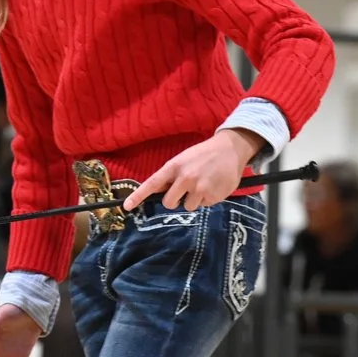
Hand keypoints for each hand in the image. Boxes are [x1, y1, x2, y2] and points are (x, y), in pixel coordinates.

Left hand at [125, 130, 260, 211]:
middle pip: (169, 203)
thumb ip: (171, 176)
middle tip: (184, 190)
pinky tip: (213, 185)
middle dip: (175, 200)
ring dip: (194, 199)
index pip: (152, 183)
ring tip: (203, 184)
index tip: (127, 206)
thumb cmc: (203, 155)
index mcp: (174, 167)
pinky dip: (208, 198)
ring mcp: (200, 188)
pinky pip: (204, 205)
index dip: (138, 196)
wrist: (230, 149)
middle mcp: (185, 178)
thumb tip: (158, 193)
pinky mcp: (213, 196)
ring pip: (188, 206)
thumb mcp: (183, 160)